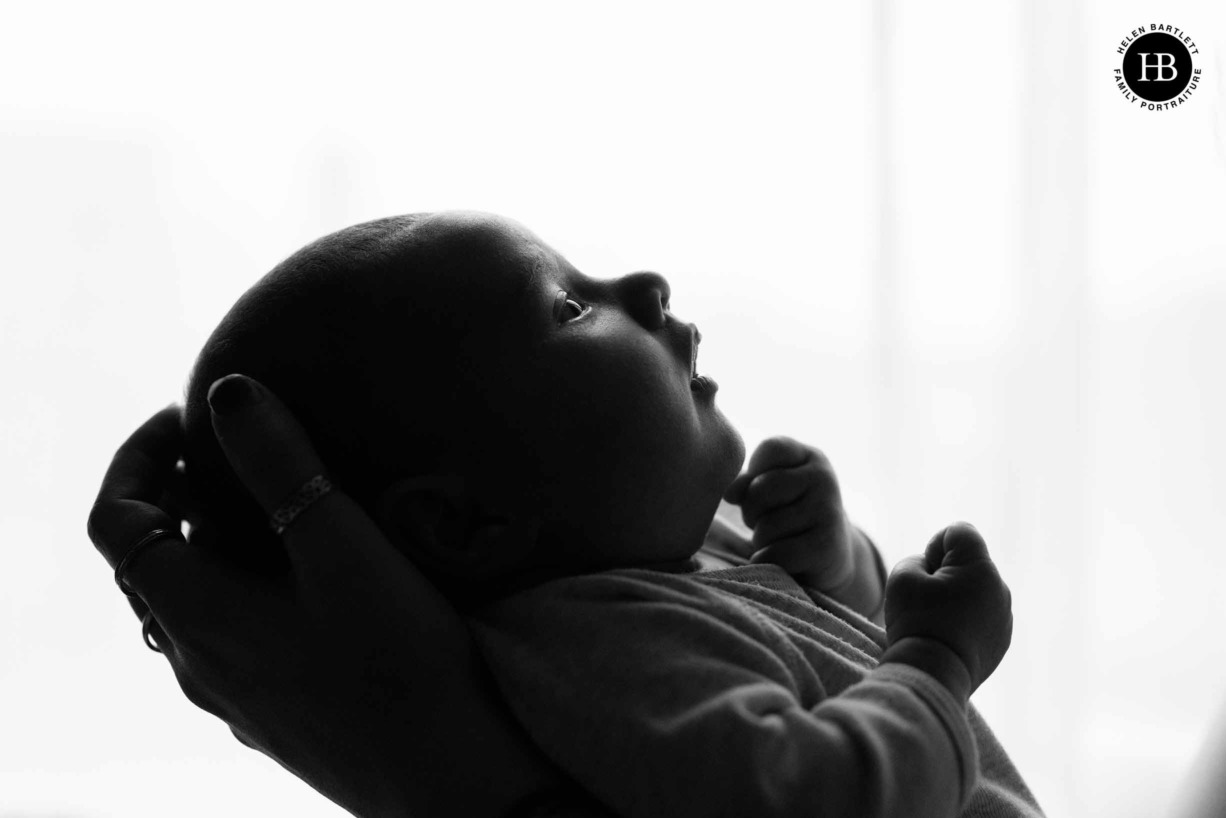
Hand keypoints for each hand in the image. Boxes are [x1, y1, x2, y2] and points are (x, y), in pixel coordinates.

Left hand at [86, 377, 574, 817]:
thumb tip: (229, 393)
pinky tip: (312, 581)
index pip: (117, 526)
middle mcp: (201, 663)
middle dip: (176, 495)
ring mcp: (236, 698)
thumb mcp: (343, 549)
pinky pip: (232, 638)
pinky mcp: (276, 716)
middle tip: (234, 450)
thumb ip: (282, 466)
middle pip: (151, 564)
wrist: (451, 782)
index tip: (186, 416)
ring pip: (193, 604)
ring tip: (274, 506)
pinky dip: (244, 587)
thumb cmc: (401, 664)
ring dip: (212, 544)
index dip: (136, 459)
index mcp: (199, 618)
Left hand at [722, 436, 855, 592]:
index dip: (754, 472)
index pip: (771, 448)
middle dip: (751, 512)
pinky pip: (775, 553)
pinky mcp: (826, 547)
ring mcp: (828, 511)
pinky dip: (768, 560)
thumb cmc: (791, 516)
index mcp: (809, 457)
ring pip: (765, 527)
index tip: (761, 489)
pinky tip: (783, 560)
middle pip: (760, 490)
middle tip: (764, 521)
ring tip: (779, 540)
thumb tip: (729, 493)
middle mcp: (823, 478)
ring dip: (761, 541)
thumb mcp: (772, 491)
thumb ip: (748, 483)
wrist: (831, 555)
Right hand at [883, 522, 1012, 695]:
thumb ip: (918, 559)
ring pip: (975, 591)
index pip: (959, 532)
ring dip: (956, 598)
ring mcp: (1005, 615)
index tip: (926, 574)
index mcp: (980, 567)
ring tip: (936, 623)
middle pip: (968, 563)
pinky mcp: (1002, 639)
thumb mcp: (902, 576)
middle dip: (946, 573)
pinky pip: (981, 616)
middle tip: (926, 601)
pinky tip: (947, 639)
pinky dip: (965, 621)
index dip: (935, 546)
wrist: (934, 675)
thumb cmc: (917, 622)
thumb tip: (934, 570)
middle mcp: (1000, 587)